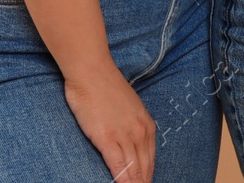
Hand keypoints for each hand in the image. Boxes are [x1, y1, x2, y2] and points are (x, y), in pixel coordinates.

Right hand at [63, 66, 156, 182]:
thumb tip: (130, 145)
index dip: (148, 177)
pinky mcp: (108, 138)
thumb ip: (132, 128)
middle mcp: (141, 132)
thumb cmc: (106, 90)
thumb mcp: (128, 110)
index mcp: (147, 126)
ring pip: (134, 170)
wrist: (92, 72)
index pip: (150, 161)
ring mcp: (125, 136)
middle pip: (145, 168)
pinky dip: (122, 181)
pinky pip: (118, 167)